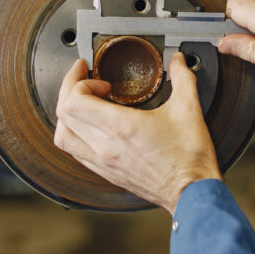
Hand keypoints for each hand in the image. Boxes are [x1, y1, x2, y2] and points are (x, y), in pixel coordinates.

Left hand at [53, 54, 221, 214]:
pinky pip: (76, 152)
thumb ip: (182, 77)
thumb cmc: (189, 158)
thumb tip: (177, 60)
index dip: (77, 81)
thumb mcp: (189, 109)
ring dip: (67, 115)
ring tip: (83, 103)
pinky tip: (92, 127)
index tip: (90, 73)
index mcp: (121, 127)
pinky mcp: (106, 173)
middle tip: (85, 80)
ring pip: (63, 137)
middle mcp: (105, 146)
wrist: (191, 193)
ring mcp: (103, 162)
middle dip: (70, 90)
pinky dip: (75, 134)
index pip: (74, 101)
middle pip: (63, 115)